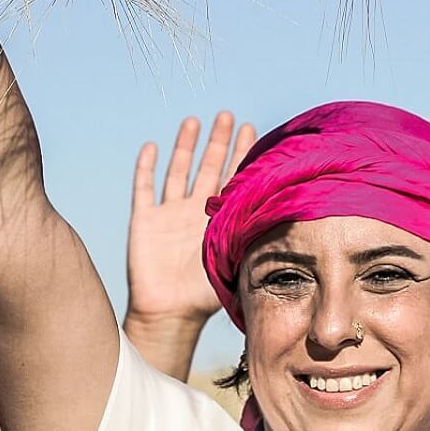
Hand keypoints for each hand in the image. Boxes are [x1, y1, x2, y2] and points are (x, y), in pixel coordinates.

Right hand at [126, 112, 256, 323]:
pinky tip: (151, 146)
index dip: (241, 155)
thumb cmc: (204, 295)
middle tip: (228, 116)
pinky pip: (144, 188)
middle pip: (207, 168)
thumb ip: (248, 238)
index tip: (252, 128)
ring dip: (185, 147)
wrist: (170, 314)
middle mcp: (193, 212)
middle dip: (218, 142)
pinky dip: (145, 167)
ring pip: (177, 171)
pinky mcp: (144, 221)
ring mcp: (168, 214)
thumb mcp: (231, 259)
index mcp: (217, 220)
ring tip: (195, 121)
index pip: (232, 179)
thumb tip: (285, 219)